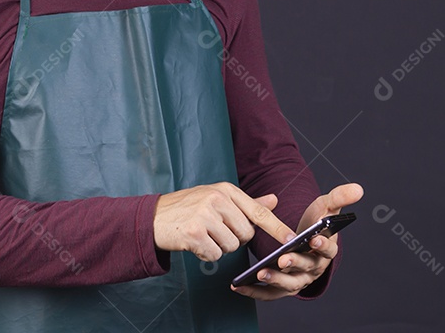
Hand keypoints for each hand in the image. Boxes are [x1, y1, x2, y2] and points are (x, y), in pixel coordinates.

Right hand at [153, 182, 293, 261]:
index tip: (291, 239)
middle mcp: (216, 199)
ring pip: (231, 246)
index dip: (276, 227)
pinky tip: (194, 243)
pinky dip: (206, 254)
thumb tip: (274, 200)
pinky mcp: (194, 232)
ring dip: (219, 247)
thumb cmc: (188, 208)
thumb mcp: (217, 198)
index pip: (257, 211)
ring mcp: (204, 215)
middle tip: (215, 231)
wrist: (153, 217)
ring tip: (203, 234)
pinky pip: (215, 254)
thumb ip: (246, 203)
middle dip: (234, 239)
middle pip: (245, 234)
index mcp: (226, 190)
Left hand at [232, 182, 363, 299]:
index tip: (314, 239)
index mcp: (327, 250)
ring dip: (276, 279)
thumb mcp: (327, 208)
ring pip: (289, 283)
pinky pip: (270, 293)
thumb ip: (340, 198)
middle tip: (283, 259)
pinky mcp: (283, 287)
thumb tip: (358, 188)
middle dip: (295, 263)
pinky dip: (256, 292)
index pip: (329, 250)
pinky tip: (239, 286)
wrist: (306, 241)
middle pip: (306, 267)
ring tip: (260, 273)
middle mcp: (315, 268)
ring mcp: (299, 279)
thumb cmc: (316, 224)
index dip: (322, 245)